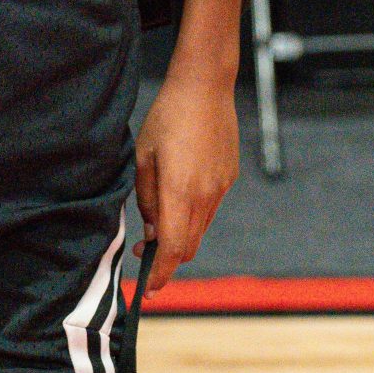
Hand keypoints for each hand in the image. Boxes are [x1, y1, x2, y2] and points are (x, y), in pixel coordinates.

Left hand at [131, 69, 238, 293]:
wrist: (205, 85)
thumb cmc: (168, 116)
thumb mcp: (144, 157)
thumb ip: (146, 199)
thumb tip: (152, 232)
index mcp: (180, 191)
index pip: (173, 250)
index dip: (160, 274)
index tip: (148, 288)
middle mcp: (206, 195)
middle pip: (189, 246)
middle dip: (167, 258)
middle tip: (144, 250)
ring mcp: (221, 186)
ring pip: (201, 228)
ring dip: (182, 235)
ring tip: (160, 217)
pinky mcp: (229, 176)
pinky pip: (211, 207)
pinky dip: (195, 213)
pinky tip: (180, 190)